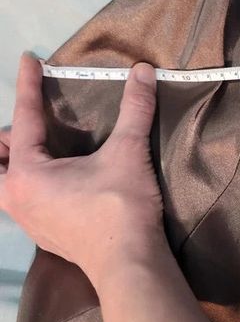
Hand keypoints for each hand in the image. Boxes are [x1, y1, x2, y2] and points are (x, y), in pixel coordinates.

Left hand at [0, 53, 164, 285]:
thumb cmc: (120, 205)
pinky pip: (23, 200)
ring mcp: (27, 220)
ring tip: (42, 150)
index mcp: (26, 172)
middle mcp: (15, 196)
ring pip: (6, 182)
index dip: (28, 85)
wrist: (128, 261)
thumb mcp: (128, 152)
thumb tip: (144, 72)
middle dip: (8, 136)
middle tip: (36, 120)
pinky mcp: (44, 234)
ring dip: (16, 162)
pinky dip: (31, 182)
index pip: (24, 118)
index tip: (29, 59)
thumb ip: (135, 109)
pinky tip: (59, 181)